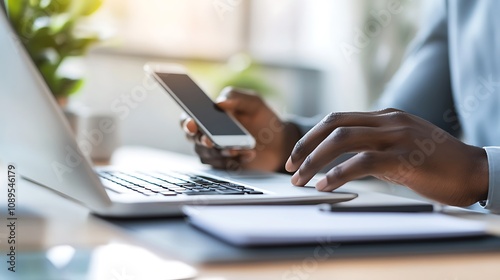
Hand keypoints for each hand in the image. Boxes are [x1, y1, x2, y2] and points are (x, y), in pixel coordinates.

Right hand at [181, 87, 300, 171]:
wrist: (279, 141)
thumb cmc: (262, 118)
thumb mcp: (253, 102)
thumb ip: (236, 98)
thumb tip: (219, 102)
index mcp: (209, 116)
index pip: (187, 119)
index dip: (186, 122)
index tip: (192, 124)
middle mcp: (207, 134)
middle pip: (194, 140)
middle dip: (203, 141)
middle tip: (211, 141)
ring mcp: (215, 151)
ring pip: (207, 154)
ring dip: (222, 152)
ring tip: (238, 149)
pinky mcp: (224, 164)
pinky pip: (222, 166)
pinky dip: (234, 161)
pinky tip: (249, 154)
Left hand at [285, 108, 488, 205]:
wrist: (475, 171)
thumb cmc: (437, 163)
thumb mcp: (401, 145)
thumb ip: (376, 145)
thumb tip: (345, 159)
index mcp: (385, 116)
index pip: (338, 118)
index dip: (312, 135)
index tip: (297, 155)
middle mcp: (388, 121)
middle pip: (333, 125)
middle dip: (305, 145)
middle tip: (290, 166)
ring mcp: (396, 136)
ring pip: (342, 140)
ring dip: (314, 161)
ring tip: (300, 179)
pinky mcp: (404, 157)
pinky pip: (361, 162)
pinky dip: (337, 174)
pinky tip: (324, 185)